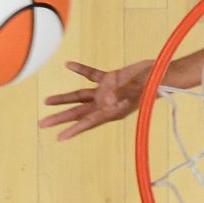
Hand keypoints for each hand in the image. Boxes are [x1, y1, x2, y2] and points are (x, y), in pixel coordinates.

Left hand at [38, 59, 152, 140]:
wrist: (162, 75)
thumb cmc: (151, 85)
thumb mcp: (136, 90)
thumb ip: (121, 93)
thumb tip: (107, 98)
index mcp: (111, 111)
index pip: (89, 121)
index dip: (74, 129)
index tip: (59, 137)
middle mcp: (106, 104)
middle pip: (78, 112)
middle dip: (60, 118)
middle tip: (41, 124)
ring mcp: (107, 91)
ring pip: (80, 96)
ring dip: (64, 99)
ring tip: (47, 102)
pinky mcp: (110, 78)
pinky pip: (91, 75)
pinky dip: (80, 70)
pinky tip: (68, 65)